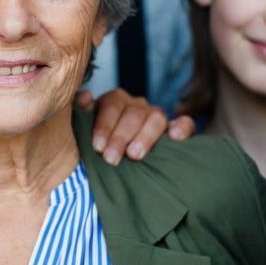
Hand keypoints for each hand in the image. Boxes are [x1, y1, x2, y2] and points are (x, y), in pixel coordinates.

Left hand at [77, 88, 195, 164]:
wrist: (114, 167)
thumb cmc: (96, 149)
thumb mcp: (83, 131)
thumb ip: (81, 113)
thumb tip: (85, 97)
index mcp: (114, 101)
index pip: (112, 104)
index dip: (105, 125)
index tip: (97, 147)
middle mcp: (136, 105)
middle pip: (134, 112)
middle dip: (121, 136)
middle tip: (111, 158)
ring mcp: (156, 116)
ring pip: (157, 117)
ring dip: (145, 137)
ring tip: (134, 155)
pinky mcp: (176, 131)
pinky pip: (185, 124)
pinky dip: (182, 128)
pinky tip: (175, 137)